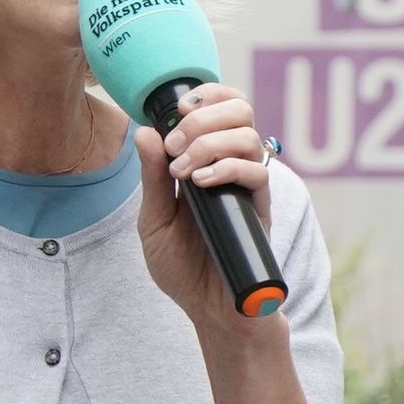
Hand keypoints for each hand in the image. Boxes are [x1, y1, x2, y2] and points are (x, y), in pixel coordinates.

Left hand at [132, 82, 276, 329]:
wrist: (208, 310)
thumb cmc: (183, 268)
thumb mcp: (154, 220)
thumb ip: (152, 178)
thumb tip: (144, 132)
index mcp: (207, 161)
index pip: (220, 107)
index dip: (206, 94)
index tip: (178, 108)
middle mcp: (232, 167)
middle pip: (240, 109)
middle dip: (204, 116)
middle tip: (176, 144)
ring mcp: (248, 186)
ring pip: (248, 135)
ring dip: (209, 142)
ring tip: (184, 170)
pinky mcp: (259, 209)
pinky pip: (256, 173)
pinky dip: (226, 168)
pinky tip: (201, 184)